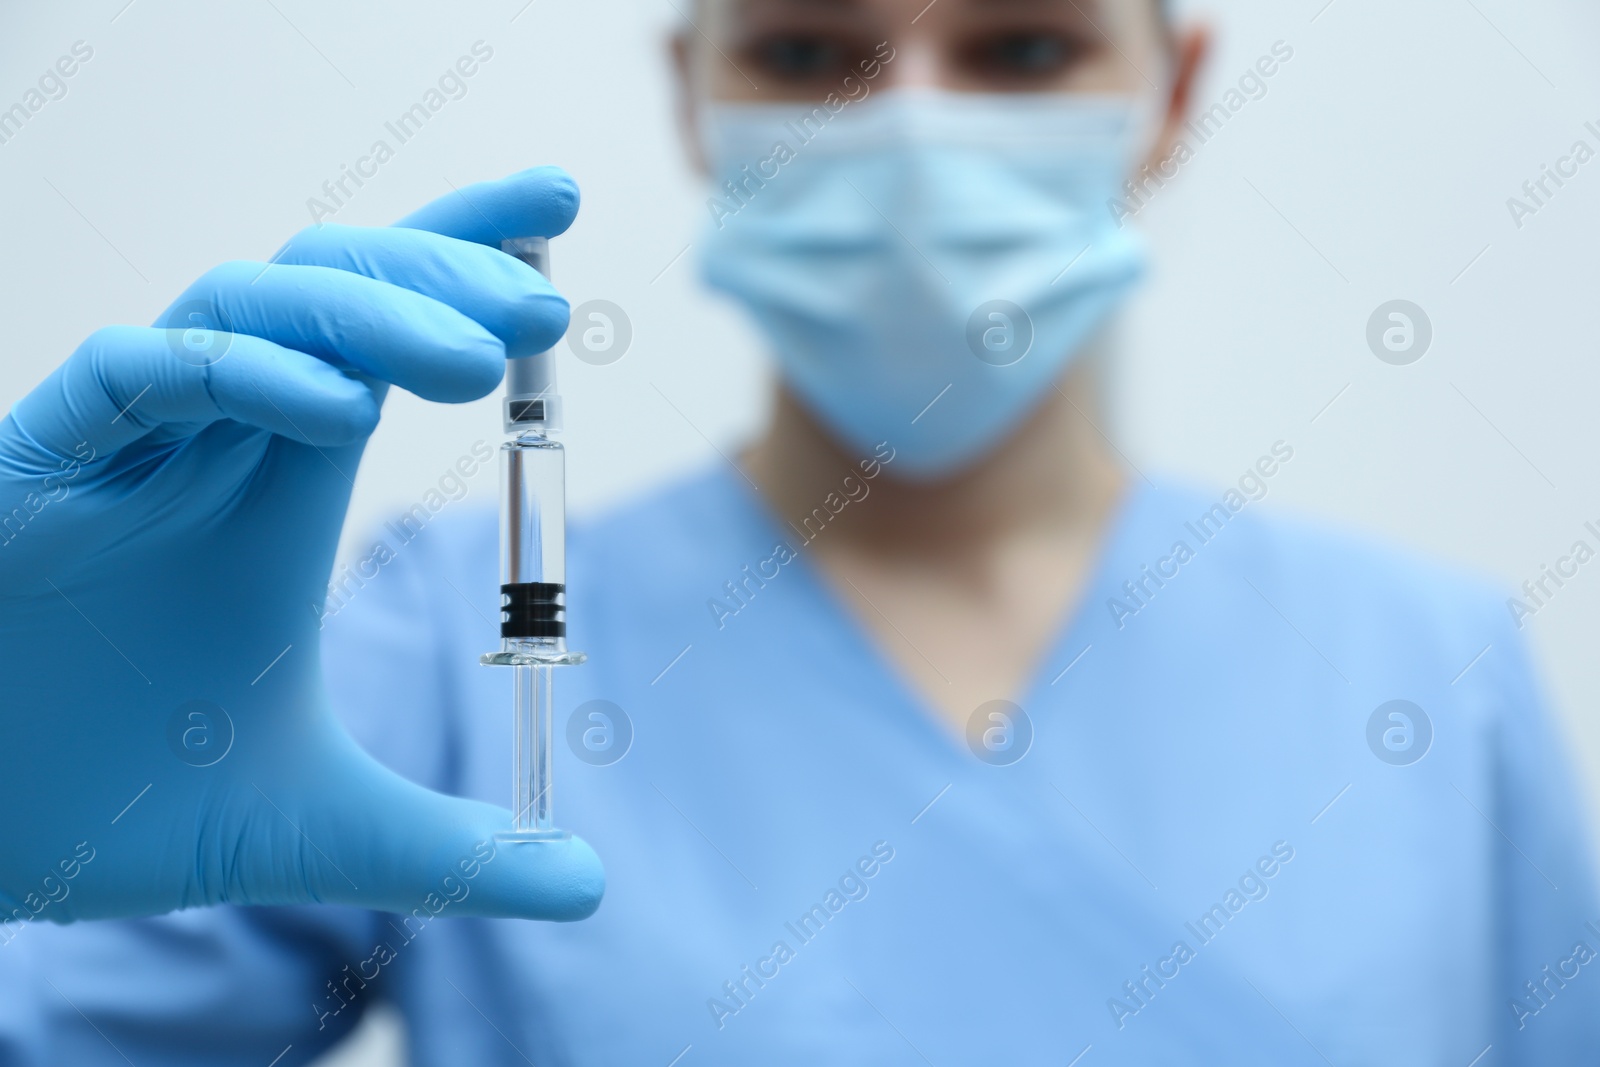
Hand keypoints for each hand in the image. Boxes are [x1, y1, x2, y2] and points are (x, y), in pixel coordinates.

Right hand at [0, 168, 603, 926]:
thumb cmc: (111, 799)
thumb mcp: (315, 827)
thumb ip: (452, 850)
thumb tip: (587, 885)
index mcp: (285, 478)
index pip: (389, 326)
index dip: (464, 250)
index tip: (558, 207)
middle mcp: (217, 435)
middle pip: (335, 285)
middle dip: (442, 272)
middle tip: (547, 303)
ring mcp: (128, 439)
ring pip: (250, 302)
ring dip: (368, 311)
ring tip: (476, 356)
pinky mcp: (37, 463)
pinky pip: (140, 373)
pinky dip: (242, 374)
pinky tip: (340, 411)